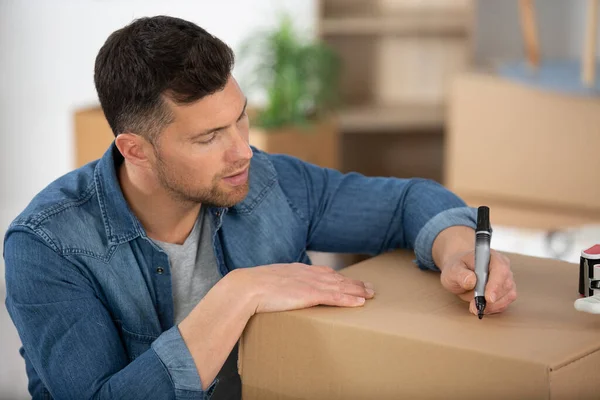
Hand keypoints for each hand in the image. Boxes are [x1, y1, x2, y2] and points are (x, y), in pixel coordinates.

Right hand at [232, 263, 374, 313]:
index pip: (322, 272)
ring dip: (357, 290)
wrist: (246, 288)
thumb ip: (274, 286)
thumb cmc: (249, 288)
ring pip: (340, 286)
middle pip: (336, 278)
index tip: (348, 280)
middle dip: (354, 283)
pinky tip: (360, 302)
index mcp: (295, 270)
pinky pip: (335, 297)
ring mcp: (309, 283)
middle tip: (369, 288)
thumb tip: (272, 295)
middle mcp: (306, 273)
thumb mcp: (265, 283)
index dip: (338, 277)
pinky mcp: (310, 294)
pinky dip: (349, 299)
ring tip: (371, 294)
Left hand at [439, 249, 516, 316]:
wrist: (459, 273)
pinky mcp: (506, 291)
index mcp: (491, 257)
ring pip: (508, 296)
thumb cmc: (457, 268)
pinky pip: (505, 303)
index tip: (488, 298)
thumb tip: (471, 280)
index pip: (500, 269)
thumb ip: (460, 274)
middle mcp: (502, 267)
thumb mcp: (452, 270)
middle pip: (506, 285)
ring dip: (493, 306)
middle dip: (492, 300)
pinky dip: (494, 309)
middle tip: (475, 307)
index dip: (496, 284)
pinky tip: (482, 308)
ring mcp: (506, 279)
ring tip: (475, 308)